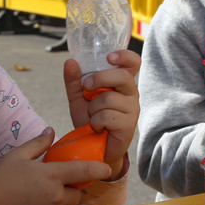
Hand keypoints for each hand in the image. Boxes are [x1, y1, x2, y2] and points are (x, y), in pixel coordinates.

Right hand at [0, 129, 110, 204]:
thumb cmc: (0, 178)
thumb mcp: (18, 155)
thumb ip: (38, 143)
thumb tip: (50, 131)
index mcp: (52, 176)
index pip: (84, 172)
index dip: (99, 169)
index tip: (107, 169)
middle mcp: (56, 197)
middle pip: (77, 194)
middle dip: (72, 188)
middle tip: (57, 181)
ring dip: (61, 200)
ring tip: (42, 193)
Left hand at [62, 50, 139, 178]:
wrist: (94, 148)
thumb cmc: (90, 120)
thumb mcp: (78, 98)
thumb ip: (73, 80)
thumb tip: (70, 61)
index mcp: (122, 83)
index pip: (134, 63)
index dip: (125, 56)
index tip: (109, 57)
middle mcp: (132, 93)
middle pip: (122, 76)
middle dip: (99, 79)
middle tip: (86, 87)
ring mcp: (133, 110)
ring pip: (109, 98)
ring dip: (93, 108)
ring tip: (92, 116)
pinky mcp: (128, 126)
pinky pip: (107, 116)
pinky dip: (95, 122)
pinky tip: (97, 127)